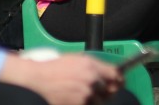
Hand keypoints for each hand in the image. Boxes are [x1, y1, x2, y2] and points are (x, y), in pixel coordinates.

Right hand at [0, 53, 123, 104]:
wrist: (38, 79)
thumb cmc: (56, 68)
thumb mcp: (79, 60)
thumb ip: (96, 66)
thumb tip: (111, 73)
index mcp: (92, 66)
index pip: (116, 74)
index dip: (120, 79)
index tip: (120, 82)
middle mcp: (91, 80)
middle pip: (111, 89)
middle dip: (108, 91)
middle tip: (102, 91)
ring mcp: (85, 94)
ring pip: (101, 101)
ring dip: (97, 99)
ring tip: (85, 94)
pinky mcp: (78, 104)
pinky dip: (88, 103)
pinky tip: (78, 99)